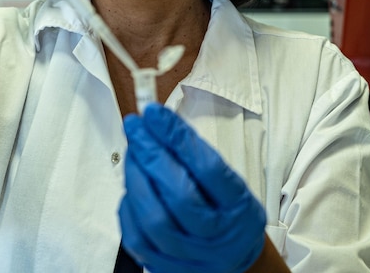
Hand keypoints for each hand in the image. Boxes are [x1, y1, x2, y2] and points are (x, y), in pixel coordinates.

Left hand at [119, 103, 266, 272]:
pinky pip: (137, 237)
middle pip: (180, 196)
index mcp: (239, 209)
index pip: (208, 168)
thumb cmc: (227, 213)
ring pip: (154, 219)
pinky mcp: (165, 269)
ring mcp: (191, 259)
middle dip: (151, 154)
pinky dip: (129, 206)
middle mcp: (218, 239)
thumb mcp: (229, 182)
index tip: (154, 112)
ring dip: (135, 178)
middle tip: (135, 126)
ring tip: (133, 152)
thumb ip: (197, 156)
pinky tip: (132, 186)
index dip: (177, 137)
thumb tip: (158, 122)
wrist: (233, 262)